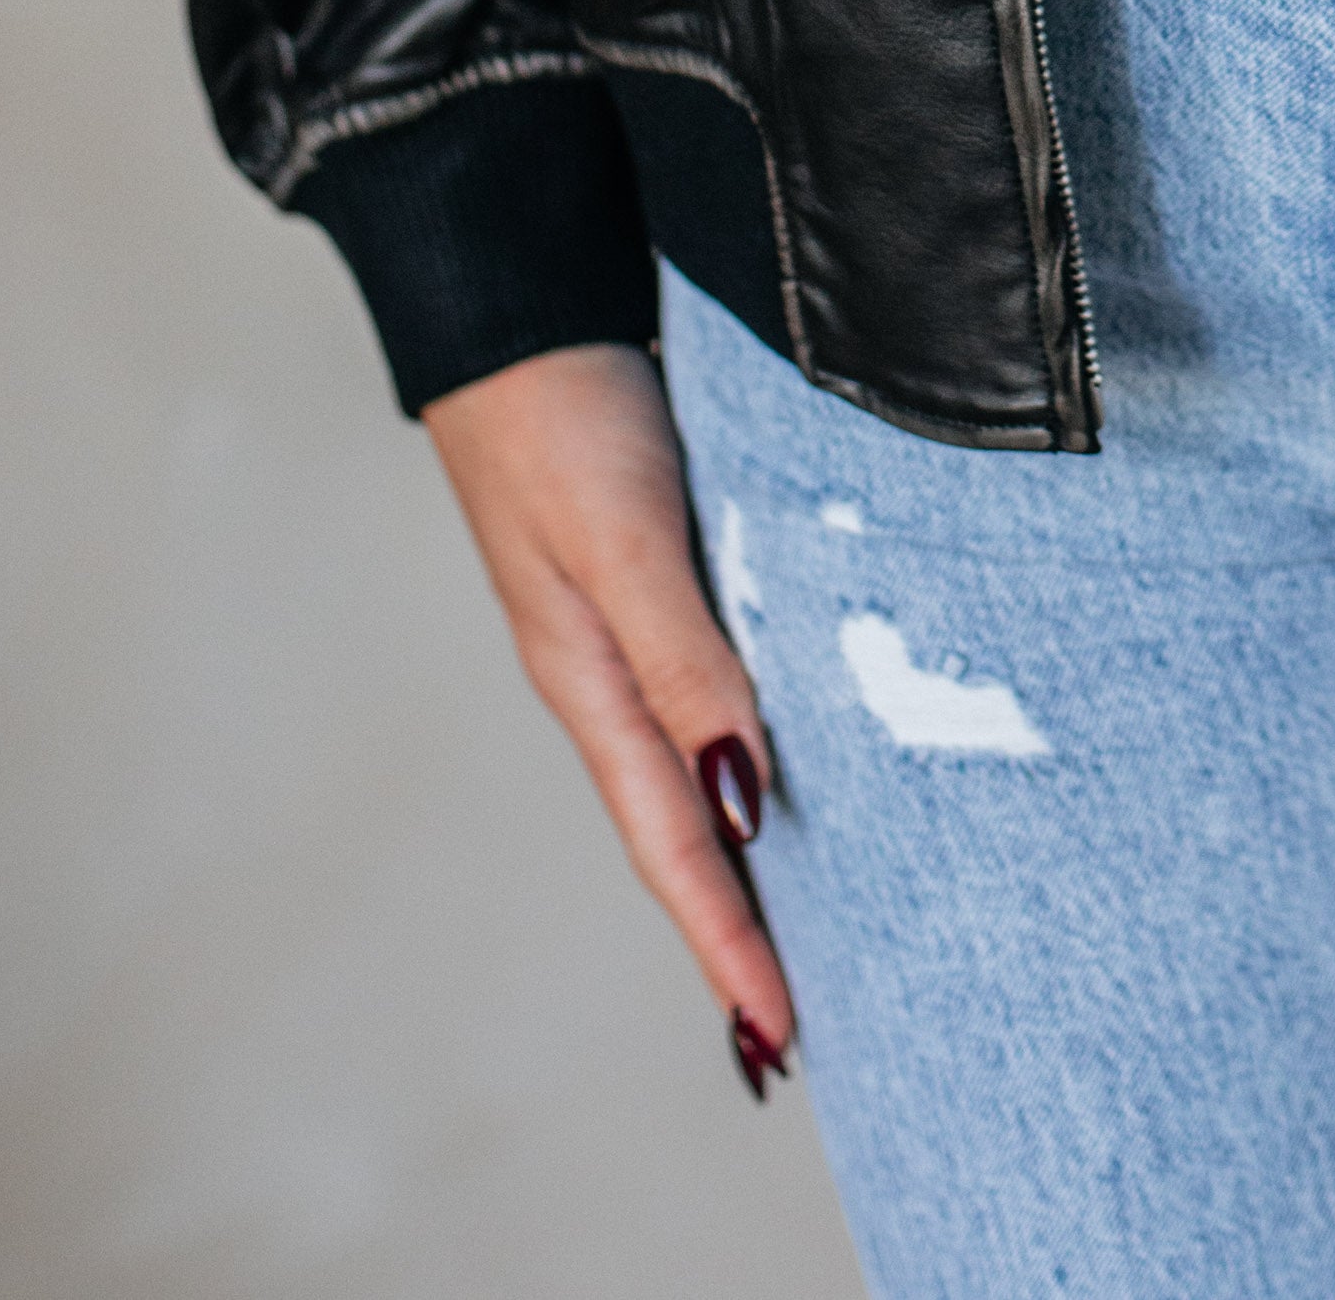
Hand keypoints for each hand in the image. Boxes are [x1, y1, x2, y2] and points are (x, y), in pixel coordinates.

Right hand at [423, 340, 794, 1089]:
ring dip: (750, 848)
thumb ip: (683, 661)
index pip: (675, 843)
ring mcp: (636, 619)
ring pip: (702, 763)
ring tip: (817, 918)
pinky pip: (718, 685)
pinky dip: (754, 744)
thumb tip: (745, 797)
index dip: (728, 941)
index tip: (781, 1036)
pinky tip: (794, 752)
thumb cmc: (562, 414)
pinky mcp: (665, 564)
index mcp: (593, 681)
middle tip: (798, 1023)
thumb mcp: (624, 539)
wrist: (517, 299)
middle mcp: (615, 668)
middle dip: (737, 927)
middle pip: (684, 826)